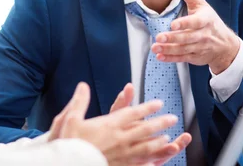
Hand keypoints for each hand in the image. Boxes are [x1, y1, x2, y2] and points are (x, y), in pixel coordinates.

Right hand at [49, 82, 191, 165]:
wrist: (69, 164)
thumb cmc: (70, 143)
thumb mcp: (71, 119)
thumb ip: (80, 101)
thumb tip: (83, 85)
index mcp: (109, 125)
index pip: (133, 113)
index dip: (147, 108)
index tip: (158, 104)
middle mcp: (119, 139)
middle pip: (145, 129)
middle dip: (160, 123)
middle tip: (172, 118)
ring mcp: (122, 155)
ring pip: (146, 147)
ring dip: (158, 141)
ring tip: (168, 138)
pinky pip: (140, 163)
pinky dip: (150, 160)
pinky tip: (156, 161)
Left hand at [150, 0, 240, 73]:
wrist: (225, 44)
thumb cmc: (210, 20)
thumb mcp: (201, 4)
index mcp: (205, 20)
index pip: (195, 22)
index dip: (185, 23)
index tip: (173, 24)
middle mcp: (204, 35)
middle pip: (187, 38)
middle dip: (173, 38)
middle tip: (159, 37)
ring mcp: (200, 47)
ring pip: (183, 49)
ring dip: (168, 49)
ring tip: (155, 47)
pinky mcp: (195, 57)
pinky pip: (182, 58)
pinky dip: (171, 58)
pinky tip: (160, 56)